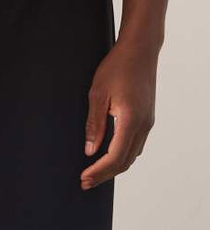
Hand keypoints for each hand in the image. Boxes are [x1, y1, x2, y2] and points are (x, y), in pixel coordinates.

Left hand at [81, 39, 157, 190]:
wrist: (140, 50)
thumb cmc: (117, 66)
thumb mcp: (97, 93)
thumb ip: (94, 123)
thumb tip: (90, 151)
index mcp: (130, 121)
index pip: (115, 157)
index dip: (99, 171)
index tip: (84, 177)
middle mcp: (143, 126)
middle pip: (125, 161)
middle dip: (105, 174)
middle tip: (85, 181)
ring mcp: (147, 122)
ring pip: (132, 155)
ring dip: (114, 166)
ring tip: (95, 171)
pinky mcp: (147, 117)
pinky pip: (136, 144)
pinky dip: (122, 155)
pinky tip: (110, 153)